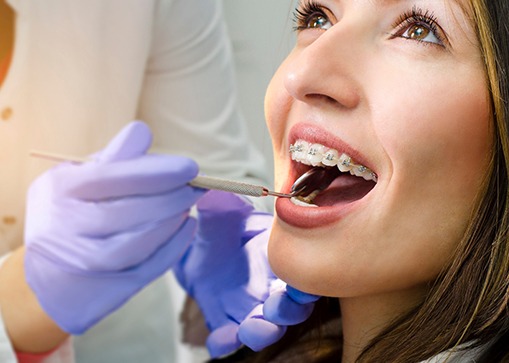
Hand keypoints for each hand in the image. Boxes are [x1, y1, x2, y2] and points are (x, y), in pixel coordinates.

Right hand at [24, 121, 203, 333]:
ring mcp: (80, 263)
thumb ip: (113, 158)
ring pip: (137, 243)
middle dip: (171, 197)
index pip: (112, 177)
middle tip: (196, 188)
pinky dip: (172, 247)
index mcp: (59, 191)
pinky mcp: (101, 290)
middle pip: (127, 212)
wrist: (46, 276)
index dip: (157, 172)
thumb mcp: (79, 179)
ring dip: (171, 222)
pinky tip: (185, 228)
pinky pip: (145, 269)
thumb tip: (143, 131)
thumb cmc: (71, 214)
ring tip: (186, 206)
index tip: (189, 168)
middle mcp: (62, 228)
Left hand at [174, 190, 318, 356]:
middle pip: (293, 307)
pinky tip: (218, 340)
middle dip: (288, 311)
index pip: (304, 271)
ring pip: (266, 328)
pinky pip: (229, 339)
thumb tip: (216, 197)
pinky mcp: (226, 322)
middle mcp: (271, 287)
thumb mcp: (218, 215)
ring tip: (250, 328)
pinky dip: (226, 342)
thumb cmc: (218, 229)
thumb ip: (222, 208)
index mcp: (278, 257)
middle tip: (275, 307)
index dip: (309, 280)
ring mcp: (249, 307)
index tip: (304, 283)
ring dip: (263, 332)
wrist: (195, 249)